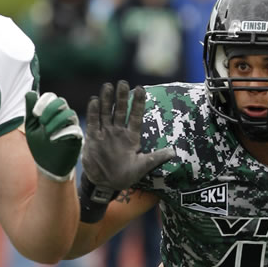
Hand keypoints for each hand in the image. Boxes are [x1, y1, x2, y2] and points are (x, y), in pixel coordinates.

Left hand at [25, 91, 82, 181]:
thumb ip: (30, 111)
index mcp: (52, 112)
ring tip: (47, 132)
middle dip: (50, 109)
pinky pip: (75, 129)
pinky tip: (53, 139)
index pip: (51, 97)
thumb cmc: (40, 146)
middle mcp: (63, 116)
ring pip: (69, 114)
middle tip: (41, 122)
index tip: (35, 114)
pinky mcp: (77, 139)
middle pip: (61, 101)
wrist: (48, 166)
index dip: (43, 102)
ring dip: (56, 121)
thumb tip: (30, 93)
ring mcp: (71, 127)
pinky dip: (63, 132)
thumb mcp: (31, 128)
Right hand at [82, 80, 174, 199]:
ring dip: (106, 100)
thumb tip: (174, 152)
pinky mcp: (93, 138)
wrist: (106, 183)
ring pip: (106, 113)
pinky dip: (93, 112)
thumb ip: (156, 158)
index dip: (138, 103)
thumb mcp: (143, 166)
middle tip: (123, 83)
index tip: (141, 89)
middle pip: (120, 111)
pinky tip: (94, 100)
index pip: (136, 116)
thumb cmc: (125, 175)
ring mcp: (105, 134)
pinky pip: (93, 123)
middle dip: (121, 97)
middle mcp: (118, 132)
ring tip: (108, 86)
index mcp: (132, 137)